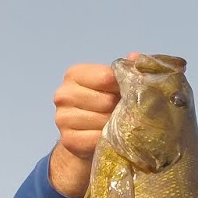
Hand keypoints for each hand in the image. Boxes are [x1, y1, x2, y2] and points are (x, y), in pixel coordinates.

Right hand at [48, 60, 122, 196]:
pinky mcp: (68, 140)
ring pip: (103, 121)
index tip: (130, 92)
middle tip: (126, 112)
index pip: (107, 77)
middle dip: (121, 107)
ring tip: (119, 124)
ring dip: (116, 125)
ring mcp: (62, 118)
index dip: (124, 86)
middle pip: (107, 101)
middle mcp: (63, 95)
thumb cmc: (102, 104)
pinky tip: (111, 137)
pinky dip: (109, 140)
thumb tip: (135, 57)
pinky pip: (98, 139)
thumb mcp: (112, 83)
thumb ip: (125, 69)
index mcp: (73, 74)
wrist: (85, 137)